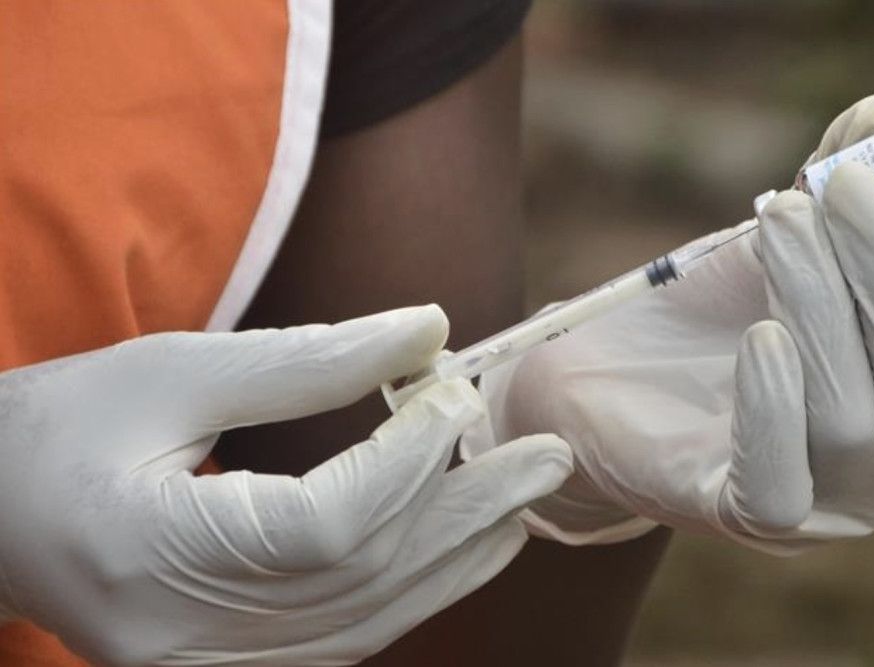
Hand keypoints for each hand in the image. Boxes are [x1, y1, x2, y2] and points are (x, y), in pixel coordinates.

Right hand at [0, 306, 571, 664]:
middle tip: (546, 455)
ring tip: (523, 495)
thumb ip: (303, 360)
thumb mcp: (170, 373)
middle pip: (363, 583)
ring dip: (457, 556)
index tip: (458, 394)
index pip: (321, 527)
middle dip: (466, 512)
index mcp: (147, 556)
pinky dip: (414, 586)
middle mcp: (182, 641)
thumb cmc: (62, 429)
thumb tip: (428, 328)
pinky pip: (347, 638)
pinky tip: (463, 542)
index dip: (405, 462)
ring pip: (368, 624)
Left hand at [462, 95, 873, 553]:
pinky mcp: (746, 519)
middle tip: (840, 187)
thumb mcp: (781, 244)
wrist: (609, 380)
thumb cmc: (716, 314)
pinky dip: (777, 408)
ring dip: (820, 307)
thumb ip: (837, 185)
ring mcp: (826, 505)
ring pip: (851, 421)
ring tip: (779, 217)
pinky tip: (761, 335)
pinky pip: (777, 484)